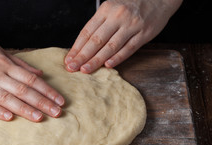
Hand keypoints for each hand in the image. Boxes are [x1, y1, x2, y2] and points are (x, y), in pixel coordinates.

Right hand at [0, 15, 64, 121]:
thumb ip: (18, 63)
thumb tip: (39, 72)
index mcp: (4, 64)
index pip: (30, 79)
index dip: (47, 90)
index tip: (60, 100)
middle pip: (23, 89)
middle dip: (42, 102)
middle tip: (58, 112)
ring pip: (7, 97)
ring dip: (25, 108)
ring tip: (40, 117)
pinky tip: (9, 117)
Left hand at [65, 0, 182, 72]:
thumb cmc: (131, 5)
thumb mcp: (112, 7)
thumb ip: (99, 24)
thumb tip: (82, 46)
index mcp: (106, 9)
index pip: (87, 32)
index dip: (76, 47)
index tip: (68, 59)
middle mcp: (117, 16)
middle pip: (96, 40)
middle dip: (82, 56)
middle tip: (72, 67)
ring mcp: (131, 25)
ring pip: (110, 46)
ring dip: (96, 60)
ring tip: (85, 69)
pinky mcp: (144, 34)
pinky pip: (128, 48)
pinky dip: (117, 58)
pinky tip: (107, 65)